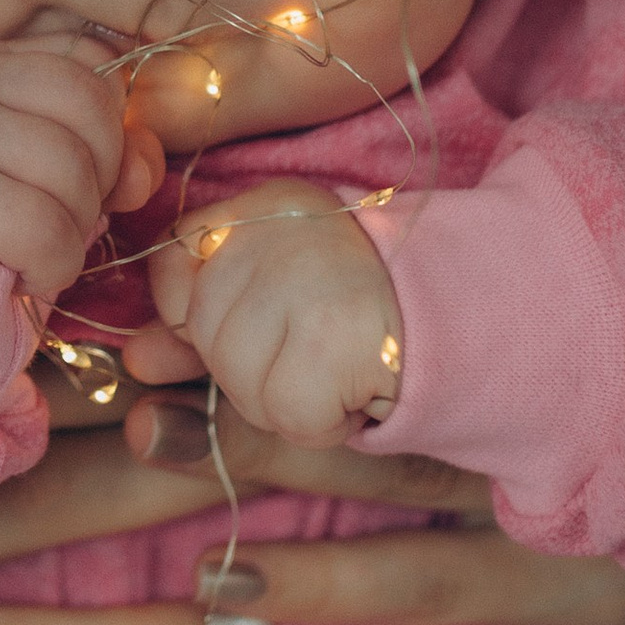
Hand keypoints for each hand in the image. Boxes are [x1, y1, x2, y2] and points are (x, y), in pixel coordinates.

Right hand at [0, 42, 163, 292]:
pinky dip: (54, 265)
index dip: (112, 125)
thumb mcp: (43, 161)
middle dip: (101, 176)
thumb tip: (141, 174)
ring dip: (76, 228)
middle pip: (92, 111)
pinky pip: (46, 231)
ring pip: (73, 173)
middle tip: (64, 210)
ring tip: (39, 241)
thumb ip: (111, 150)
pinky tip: (25, 269)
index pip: (93, 63)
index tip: (88, 167)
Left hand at [121, 175, 402, 445]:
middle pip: (202, 328)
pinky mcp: (347, 340)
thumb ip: (194, 328)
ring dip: (281, 400)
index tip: (249, 319)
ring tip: (335, 368)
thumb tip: (133, 361)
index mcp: (271, 201)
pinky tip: (354, 396)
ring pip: (236, 377)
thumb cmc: (366, 319)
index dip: (191, 310)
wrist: (491, 322)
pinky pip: (286, 414)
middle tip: (308, 349)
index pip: (174, 259)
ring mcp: (320, 279)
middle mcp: (291, 226)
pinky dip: (318, 424)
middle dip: (243, 366)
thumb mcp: (280, 306)